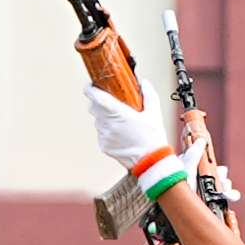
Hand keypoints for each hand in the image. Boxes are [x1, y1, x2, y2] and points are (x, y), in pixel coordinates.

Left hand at [76, 74, 176, 201]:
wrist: (150, 161)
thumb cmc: (153, 138)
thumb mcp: (154, 112)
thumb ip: (148, 94)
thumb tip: (144, 83)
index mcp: (119, 113)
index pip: (96, 97)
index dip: (90, 89)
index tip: (90, 86)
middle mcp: (108, 124)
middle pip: (93, 107)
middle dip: (98, 102)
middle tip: (109, 101)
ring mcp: (104, 136)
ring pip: (97, 120)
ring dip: (103, 116)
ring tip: (118, 119)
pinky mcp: (103, 145)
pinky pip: (100, 133)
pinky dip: (106, 130)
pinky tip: (120, 132)